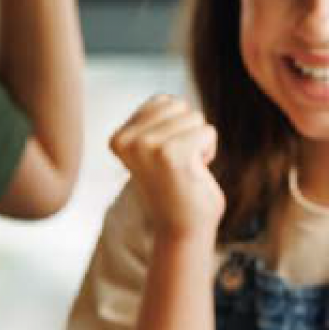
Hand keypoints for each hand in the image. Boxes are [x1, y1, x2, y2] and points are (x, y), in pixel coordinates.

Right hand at [109, 94, 223, 241]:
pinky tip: (195, 173)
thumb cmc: (174, 187)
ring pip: (194, 117)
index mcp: (118, 138)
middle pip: (178, 105)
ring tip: (185, 169)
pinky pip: (208, 132)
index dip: (174, 127)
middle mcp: (128, 140)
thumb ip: (154, 123)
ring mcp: (147, 146)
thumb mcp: (153, 148)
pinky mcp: (172, 154)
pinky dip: (210, 151)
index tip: (165, 158)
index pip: (162, 101)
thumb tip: (166, 100)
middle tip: (178, 165)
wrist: (181, 229)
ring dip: (199, 142)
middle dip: (188, 131)